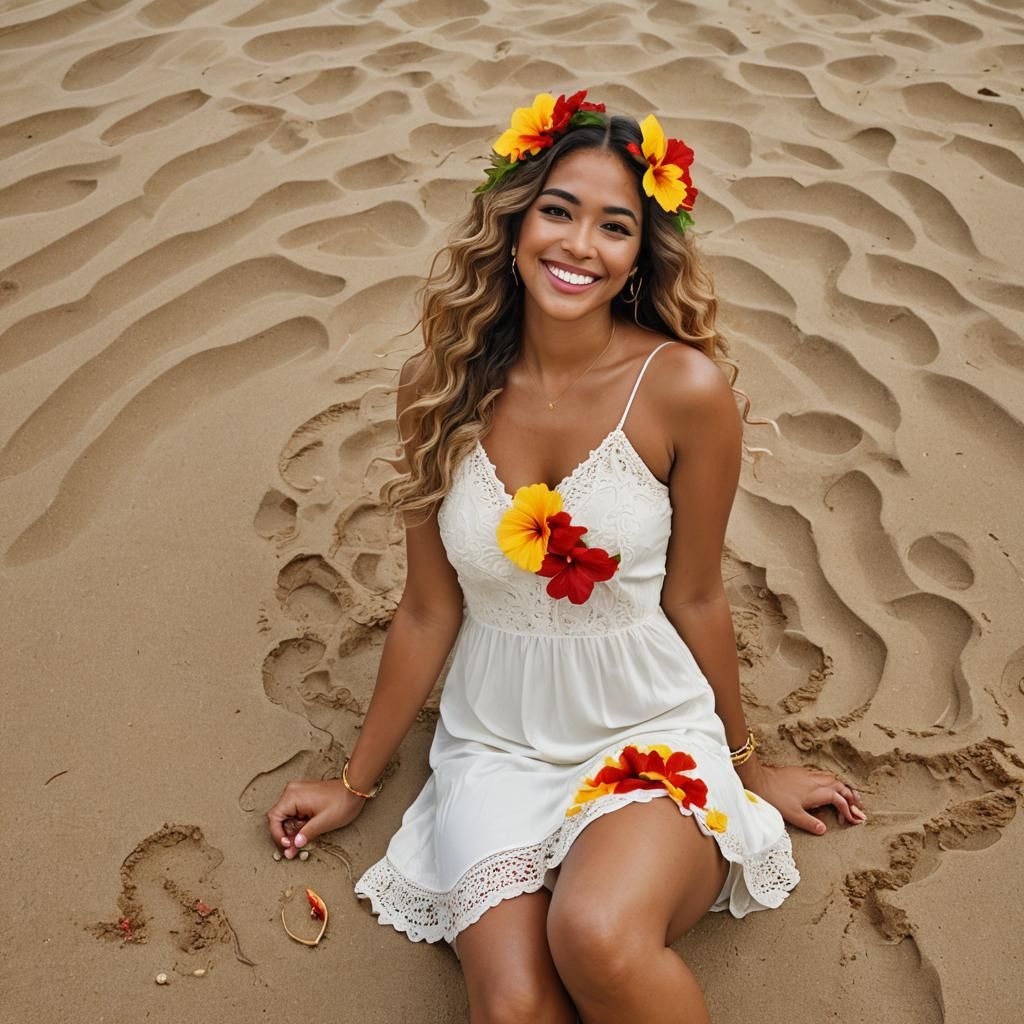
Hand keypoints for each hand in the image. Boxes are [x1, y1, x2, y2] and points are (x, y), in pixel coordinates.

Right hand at [266, 778, 366, 858]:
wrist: (355, 789)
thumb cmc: (342, 802)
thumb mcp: (323, 823)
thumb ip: (306, 835)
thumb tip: (294, 845)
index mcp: (293, 796)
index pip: (274, 818)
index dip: (278, 834)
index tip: (287, 845)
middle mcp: (293, 791)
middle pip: (280, 818)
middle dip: (288, 834)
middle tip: (296, 847)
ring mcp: (298, 791)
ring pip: (288, 815)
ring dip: (294, 829)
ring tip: (306, 835)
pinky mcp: (304, 794)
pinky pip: (295, 811)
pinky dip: (299, 822)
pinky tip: (308, 828)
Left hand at [735, 754, 866, 834]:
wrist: (760, 779)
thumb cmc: (775, 797)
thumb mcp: (793, 815)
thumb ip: (810, 823)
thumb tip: (824, 830)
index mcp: (816, 792)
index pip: (839, 800)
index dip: (848, 810)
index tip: (853, 820)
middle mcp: (815, 781)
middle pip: (840, 786)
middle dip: (851, 797)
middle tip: (859, 808)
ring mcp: (808, 774)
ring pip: (832, 778)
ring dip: (842, 788)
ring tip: (848, 797)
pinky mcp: (801, 772)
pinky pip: (822, 775)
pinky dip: (831, 782)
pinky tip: (828, 787)